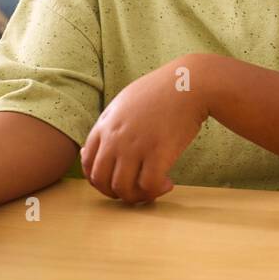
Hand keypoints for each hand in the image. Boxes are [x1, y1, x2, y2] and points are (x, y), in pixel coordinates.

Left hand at [80, 56, 210, 203]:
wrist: (190, 83)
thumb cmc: (163, 89)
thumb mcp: (126, 100)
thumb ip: (109, 122)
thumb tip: (97, 144)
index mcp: (106, 125)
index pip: (88, 164)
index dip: (99, 179)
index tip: (116, 179)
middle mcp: (116, 138)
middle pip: (101, 181)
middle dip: (115, 192)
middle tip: (133, 190)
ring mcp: (136, 146)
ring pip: (123, 189)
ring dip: (136, 196)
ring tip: (152, 189)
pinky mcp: (158, 153)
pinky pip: (148, 186)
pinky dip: (156, 191)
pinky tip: (168, 184)